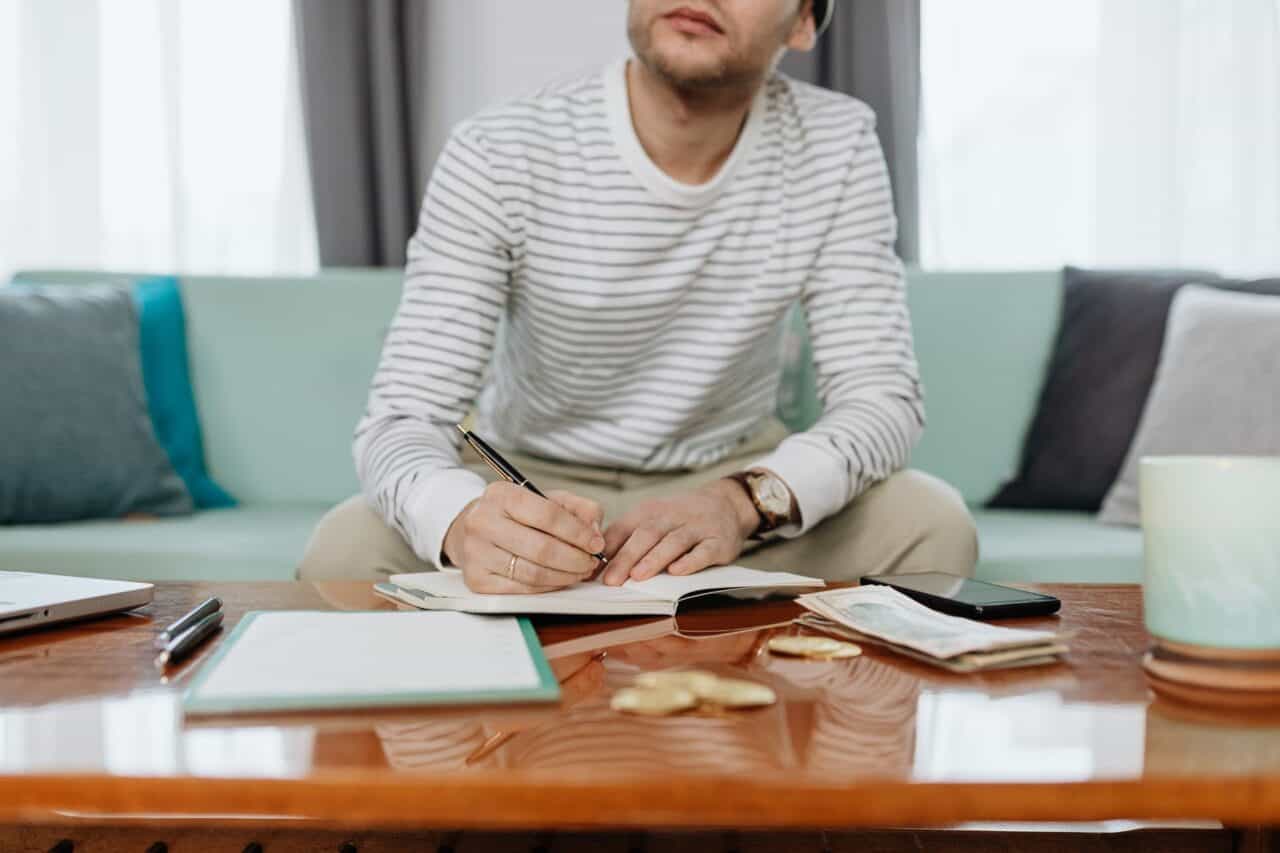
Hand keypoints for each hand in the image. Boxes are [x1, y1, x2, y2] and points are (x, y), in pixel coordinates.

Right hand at [442, 483, 605, 593]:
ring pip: (533, 573)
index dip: (578, 533)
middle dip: (575, 559)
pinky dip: (547, 587)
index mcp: (501, 495)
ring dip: (564, 576)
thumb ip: (577, 508)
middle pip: (542, 549)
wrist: (470, 529)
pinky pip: (521, 589)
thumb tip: (594, 532)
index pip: (548, 515)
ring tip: (579, 572)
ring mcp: (476, 553)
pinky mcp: (476, 579)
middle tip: (591, 562)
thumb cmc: (513, 514)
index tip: (596, 544)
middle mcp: (483, 522)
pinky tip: (559, 580)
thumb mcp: (545, 499)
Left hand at [600, 479, 758, 585]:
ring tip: (637, 576)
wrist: (727, 503)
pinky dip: (690, 561)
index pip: (624, 528)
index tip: (591, 571)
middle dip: (627, 557)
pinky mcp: (718, 541)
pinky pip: (704, 551)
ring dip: (654, 559)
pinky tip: (677, 572)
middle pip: (646, 534)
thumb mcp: (652, 520)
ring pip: (673, 541)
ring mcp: (697, 527)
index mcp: (649, 511)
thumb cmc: (680, 519)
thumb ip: (626, 540)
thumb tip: (595, 568)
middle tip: (611, 580)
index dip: (608, 549)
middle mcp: (671, 516)